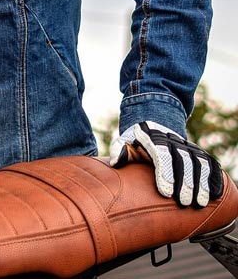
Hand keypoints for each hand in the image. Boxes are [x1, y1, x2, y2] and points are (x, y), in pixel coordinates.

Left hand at [109, 120, 223, 207]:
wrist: (152, 126)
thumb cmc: (136, 141)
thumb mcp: (125, 142)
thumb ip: (119, 150)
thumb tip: (116, 162)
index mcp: (152, 136)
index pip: (161, 153)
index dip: (165, 173)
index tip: (166, 193)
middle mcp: (172, 139)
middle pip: (183, 159)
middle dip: (185, 182)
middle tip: (184, 202)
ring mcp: (186, 144)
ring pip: (198, 161)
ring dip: (201, 182)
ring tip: (199, 203)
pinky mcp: (197, 151)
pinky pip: (209, 163)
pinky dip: (213, 177)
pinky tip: (213, 194)